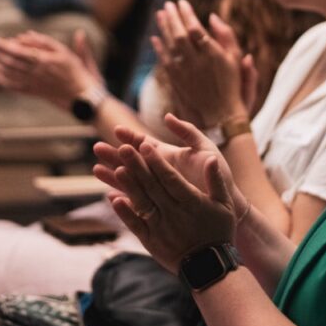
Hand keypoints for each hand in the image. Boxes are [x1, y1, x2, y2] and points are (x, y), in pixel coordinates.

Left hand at [0, 30, 100, 108]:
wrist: (82, 95)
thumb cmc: (76, 71)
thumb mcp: (64, 51)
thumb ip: (45, 42)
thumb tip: (25, 35)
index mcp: (44, 60)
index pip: (19, 52)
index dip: (5, 46)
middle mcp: (36, 72)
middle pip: (11, 62)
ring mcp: (34, 84)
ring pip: (10, 74)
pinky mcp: (34, 92)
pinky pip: (15, 87)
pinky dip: (3, 82)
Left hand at [93, 115, 247, 273]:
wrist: (210, 268)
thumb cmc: (219, 232)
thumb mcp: (225, 205)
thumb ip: (215, 180)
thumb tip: (212, 158)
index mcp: (191, 202)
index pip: (170, 178)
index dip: (157, 162)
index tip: (144, 145)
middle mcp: (173, 214)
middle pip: (152, 186)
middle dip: (137, 165)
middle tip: (123, 148)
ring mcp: (160, 228)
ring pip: (142, 202)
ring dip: (128, 185)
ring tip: (116, 168)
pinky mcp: (151, 241)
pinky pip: (135, 225)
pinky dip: (124, 212)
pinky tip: (112, 198)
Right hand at [94, 113, 238, 194]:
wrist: (229, 206)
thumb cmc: (221, 177)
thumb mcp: (206, 150)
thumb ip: (188, 133)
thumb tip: (167, 117)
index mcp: (169, 157)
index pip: (145, 145)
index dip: (131, 137)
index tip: (117, 130)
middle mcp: (160, 172)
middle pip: (133, 162)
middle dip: (114, 154)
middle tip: (97, 148)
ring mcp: (159, 191)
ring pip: (131, 182)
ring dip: (113, 176)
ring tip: (96, 170)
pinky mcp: (159, 208)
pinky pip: (138, 204)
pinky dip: (125, 200)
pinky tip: (111, 197)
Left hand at [152, 0, 252, 127]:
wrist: (221, 114)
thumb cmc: (232, 84)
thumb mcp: (235, 58)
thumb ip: (226, 35)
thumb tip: (212, 16)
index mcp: (213, 54)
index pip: (195, 29)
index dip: (187, 14)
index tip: (182, 2)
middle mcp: (196, 62)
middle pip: (179, 35)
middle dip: (172, 17)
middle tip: (168, 4)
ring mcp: (184, 72)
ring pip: (170, 46)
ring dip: (163, 28)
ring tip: (160, 14)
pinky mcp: (176, 81)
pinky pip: (164, 60)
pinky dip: (159, 48)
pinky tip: (155, 38)